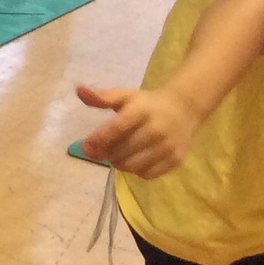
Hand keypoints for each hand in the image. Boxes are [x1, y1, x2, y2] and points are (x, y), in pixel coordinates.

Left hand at [77, 82, 201, 177]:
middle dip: (104, 153)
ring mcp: (168, 146)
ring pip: (134, 165)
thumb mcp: (125, 95)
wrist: (184, 109)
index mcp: (142, 110)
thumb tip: (79, 90)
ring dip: (118, 163)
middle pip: (123, 150)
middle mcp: (156, 129)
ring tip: (113, 156)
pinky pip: (148, 174)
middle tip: (96, 152)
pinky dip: (135, 171)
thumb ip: (102, 97)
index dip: (99, 138)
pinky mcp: (176, 159)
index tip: (85, 146)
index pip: (117, 127)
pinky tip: (132, 161)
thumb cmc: (147, 103)